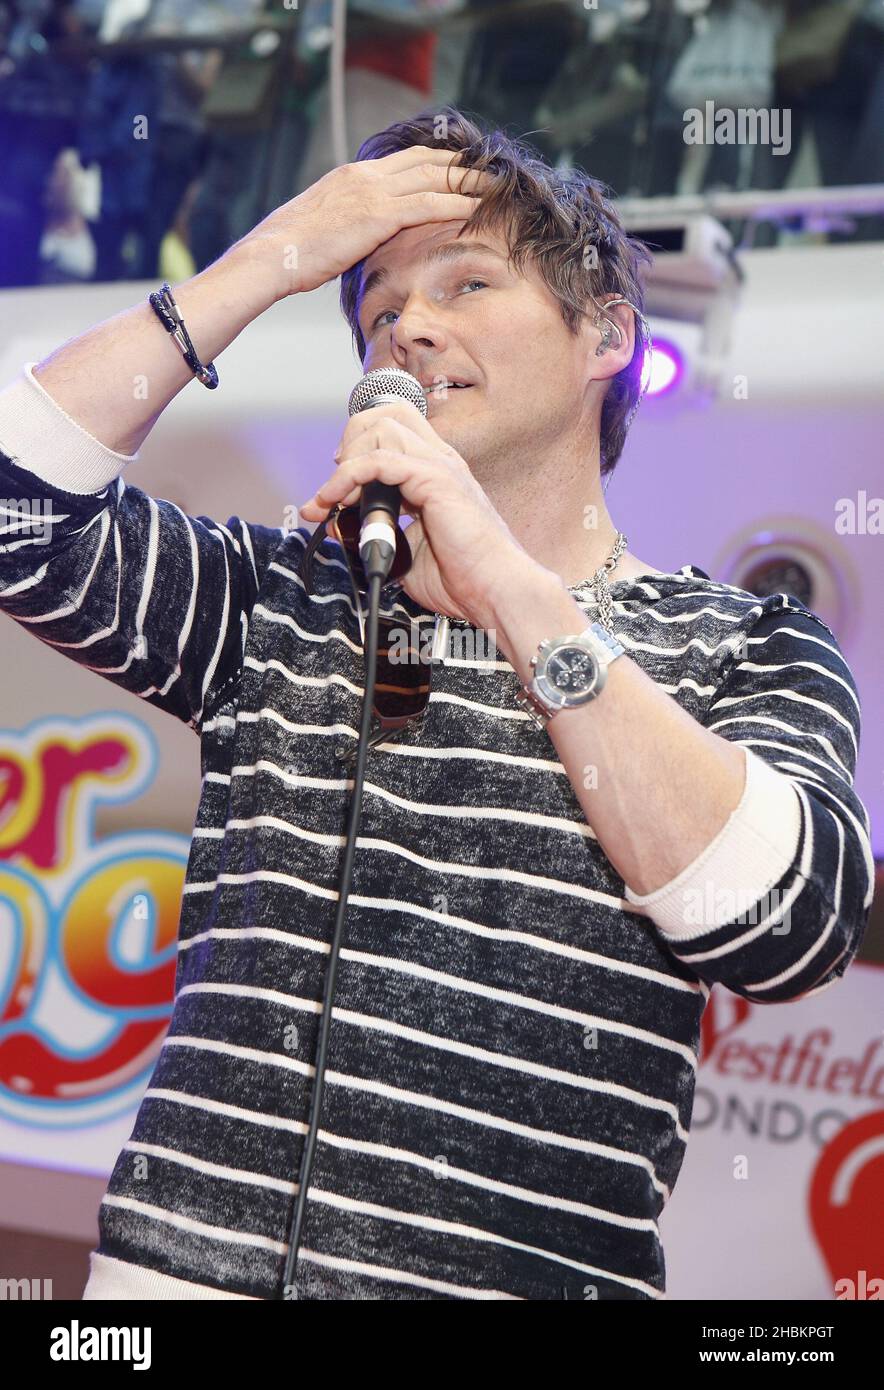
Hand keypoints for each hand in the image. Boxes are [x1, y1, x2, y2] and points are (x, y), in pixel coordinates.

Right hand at [235, 146, 492, 300]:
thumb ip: (348, 225)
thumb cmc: (292, 252)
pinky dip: (456, 203)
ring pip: (433, 177)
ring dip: (468, 181)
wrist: (272, 255)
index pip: (404, 160)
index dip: (436, 160)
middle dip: (460, 163)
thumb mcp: (324, 229)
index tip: (459, 165)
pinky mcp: (378, 214)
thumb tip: (360, 241)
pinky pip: (428, 203)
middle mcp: (365, 175)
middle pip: (425, 160)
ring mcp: (372, 192)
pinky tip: (477, 208)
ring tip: (495, 186)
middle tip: (488, 169)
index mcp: (352, 176)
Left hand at [297, 400, 546, 632]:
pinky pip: (380, 461)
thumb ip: (376, 534)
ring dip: (348, 461)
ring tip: (333, 498)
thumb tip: (339, 525)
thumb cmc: (462, 579)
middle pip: (387, 415)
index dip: (359, 444)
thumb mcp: (406, 552)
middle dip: (350, 442)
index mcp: (437, 472)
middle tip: (335, 484)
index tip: (338, 479)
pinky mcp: (435, 481)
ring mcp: (440, 467)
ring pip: (381, 430)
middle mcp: (440, 461)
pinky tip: (334, 501)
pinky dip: (348, 477)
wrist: (494, 591)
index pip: (395, 428)